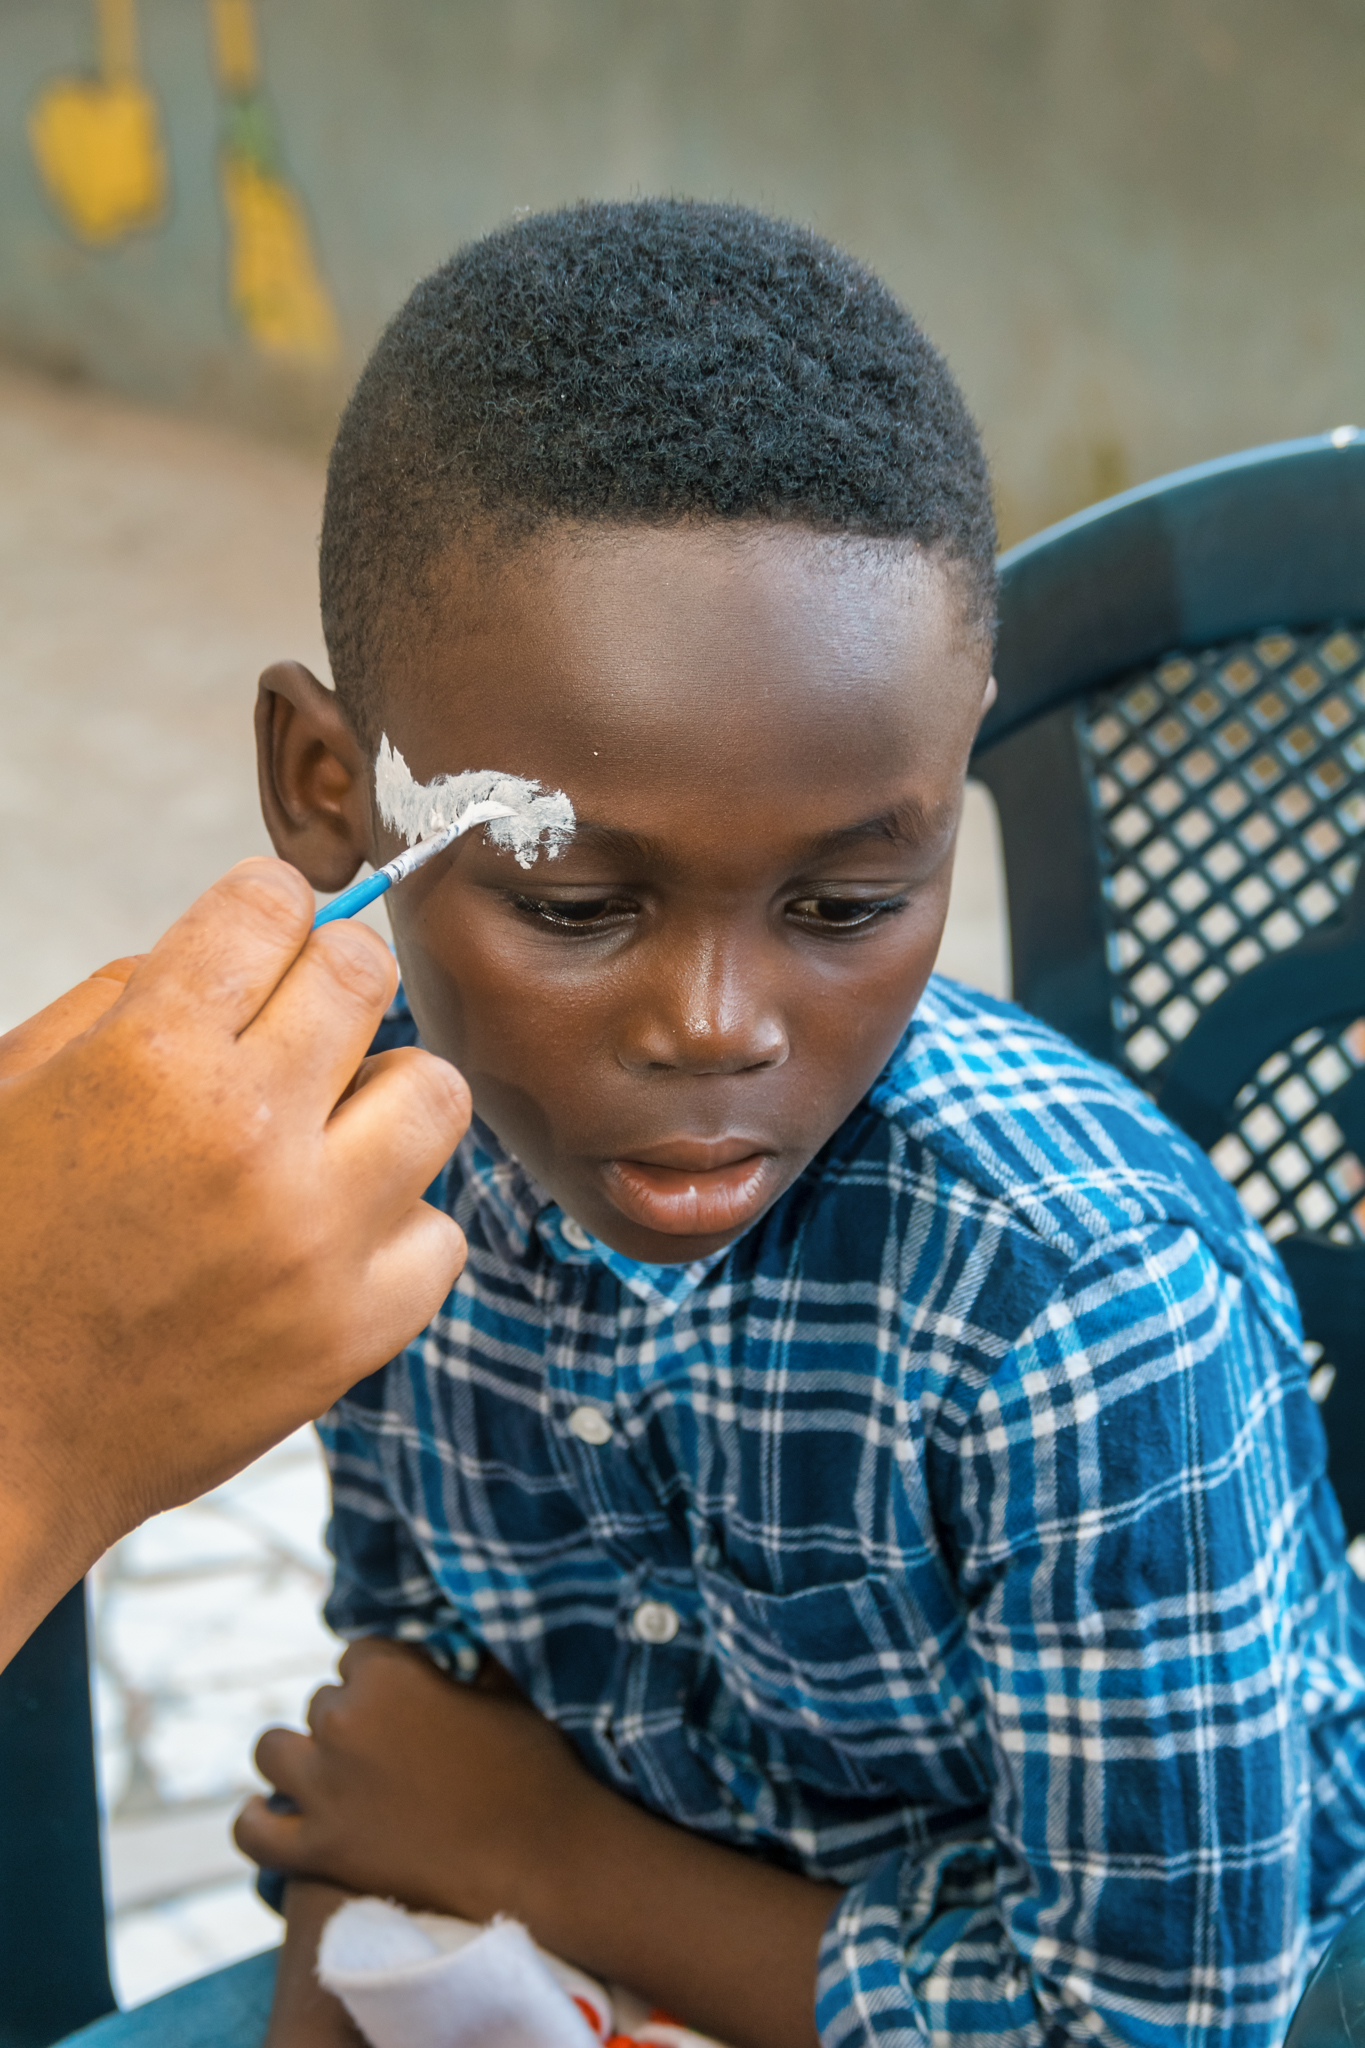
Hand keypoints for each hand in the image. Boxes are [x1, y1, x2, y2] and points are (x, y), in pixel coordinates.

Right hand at [0, 859, 470, 1669]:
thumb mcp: (11, 1091)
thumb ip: (121, 1000)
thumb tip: (235, 955)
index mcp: (149, 1060)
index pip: (271, 902)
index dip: (264, 909)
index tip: (263, 934)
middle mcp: (250, 1136)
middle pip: (364, 974)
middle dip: (326, 981)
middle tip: (293, 1026)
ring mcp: (318, 1238)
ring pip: (432, 1091)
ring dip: (379, 1097)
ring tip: (320, 1137)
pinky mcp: (358, 1330)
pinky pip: (441, 1231)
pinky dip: (393, 1226)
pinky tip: (329, 1238)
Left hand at [236, 1636, 594, 1924]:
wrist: (541, 1862)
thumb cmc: (532, 1770)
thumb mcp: (503, 1691)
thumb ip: (463, 1663)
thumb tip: (452, 1651)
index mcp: (387, 1672)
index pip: (358, 1655)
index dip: (383, 1677)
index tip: (406, 1700)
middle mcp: (342, 1720)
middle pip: (321, 1704)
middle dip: (350, 1721)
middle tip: (388, 1751)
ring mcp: (324, 1788)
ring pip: (274, 1751)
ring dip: (297, 1757)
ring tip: (328, 1773)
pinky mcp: (318, 1850)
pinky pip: (253, 1831)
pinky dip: (254, 1821)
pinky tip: (264, 1812)